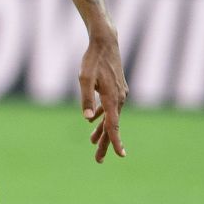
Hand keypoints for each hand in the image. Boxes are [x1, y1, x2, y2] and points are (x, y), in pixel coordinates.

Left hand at [80, 28, 126, 162]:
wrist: (106, 42)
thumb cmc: (93, 59)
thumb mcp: (84, 78)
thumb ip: (85, 98)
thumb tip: (87, 119)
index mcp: (111, 98)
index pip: (114, 125)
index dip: (115, 141)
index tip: (119, 155)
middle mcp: (118, 98)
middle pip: (112, 126)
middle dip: (105, 144)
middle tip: (99, 161)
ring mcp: (119, 94)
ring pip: (111, 117)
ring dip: (102, 130)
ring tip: (93, 144)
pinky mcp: (117, 89)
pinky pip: (110, 108)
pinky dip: (102, 116)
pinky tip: (93, 122)